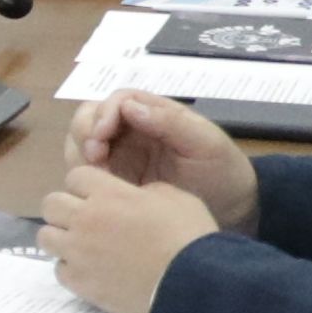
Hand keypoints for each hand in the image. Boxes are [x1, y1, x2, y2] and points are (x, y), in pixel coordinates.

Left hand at [39, 167, 222, 312]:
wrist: (190, 282)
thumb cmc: (188, 236)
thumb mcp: (174, 197)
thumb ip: (143, 190)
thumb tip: (132, 196)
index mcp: (110, 194)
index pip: (75, 176)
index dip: (86, 185)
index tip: (97, 195)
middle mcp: (86, 219)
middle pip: (51, 204)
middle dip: (66, 208)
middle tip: (85, 220)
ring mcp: (78, 252)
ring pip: (45, 236)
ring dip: (61, 237)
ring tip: (82, 245)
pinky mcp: (78, 281)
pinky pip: (58, 269)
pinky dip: (70, 268)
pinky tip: (90, 269)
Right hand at [67, 88, 259, 226]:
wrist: (232, 211)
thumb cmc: (223, 171)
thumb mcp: (205, 143)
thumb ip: (171, 122)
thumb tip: (129, 107)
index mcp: (154, 114)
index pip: (116, 101)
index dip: (103, 114)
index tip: (102, 136)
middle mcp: (131, 131)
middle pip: (90, 118)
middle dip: (85, 133)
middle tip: (94, 158)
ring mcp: (120, 157)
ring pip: (81, 144)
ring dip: (79, 155)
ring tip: (93, 176)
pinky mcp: (113, 182)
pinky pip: (86, 174)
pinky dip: (82, 178)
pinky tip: (94, 191)